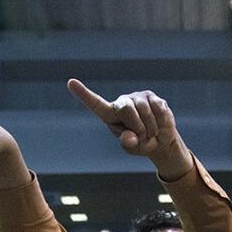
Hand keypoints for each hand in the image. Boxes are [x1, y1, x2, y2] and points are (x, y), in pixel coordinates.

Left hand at [67, 80, 191, 178]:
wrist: (160, 141)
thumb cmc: (141, 144)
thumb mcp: (133, 148)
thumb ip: (128, 144)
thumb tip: (129, 137)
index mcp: (110, 115)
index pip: (95, 104)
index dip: (83, 94)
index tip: (71, 83)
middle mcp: (121, 103)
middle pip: (125, 108)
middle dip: (137, 125)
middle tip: (143, 136)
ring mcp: (136, 97)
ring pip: (143, 109)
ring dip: (150, 126)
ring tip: (151, 132)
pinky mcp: (152, 97)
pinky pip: (157, 108)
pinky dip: (160, 121)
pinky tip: (159, 123)